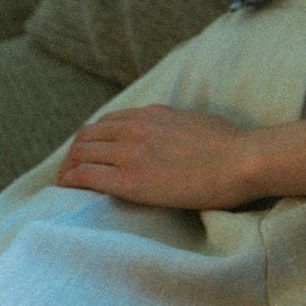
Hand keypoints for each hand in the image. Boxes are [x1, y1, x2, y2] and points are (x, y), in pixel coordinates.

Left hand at [57, 106, 305, 208]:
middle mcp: (136, 128)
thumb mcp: (197, 123)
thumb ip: (175, 127)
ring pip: (82, 154)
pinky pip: (87, 176)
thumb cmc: (232, 146)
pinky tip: (65, 190)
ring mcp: (132, 153)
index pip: (107, 122)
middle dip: (73, 153)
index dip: (92, 138)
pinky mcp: (132, 180)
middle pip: (87, 136)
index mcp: (152, 115)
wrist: (243, 160)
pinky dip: (70, 181)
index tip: (89, 153)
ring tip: (63, 184)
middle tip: (69, 172)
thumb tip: (173, 136)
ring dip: (67, 168)